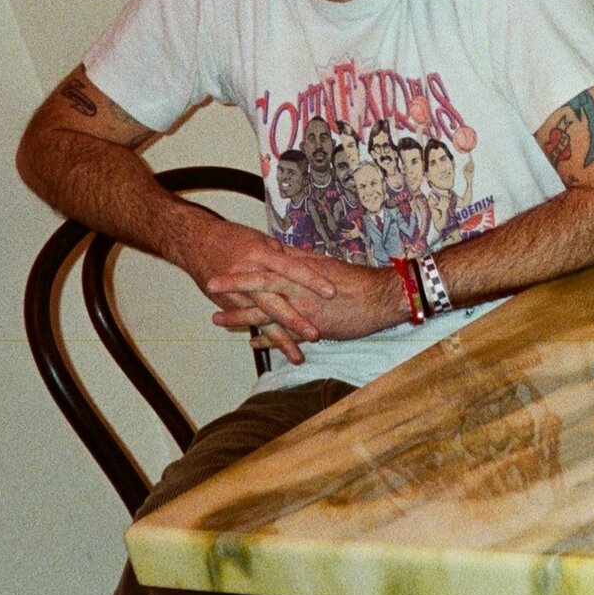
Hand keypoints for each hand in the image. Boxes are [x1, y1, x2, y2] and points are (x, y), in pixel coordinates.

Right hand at [165, 215, 340, 363]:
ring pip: (262, 320)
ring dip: (280, 338)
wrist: (196, 242)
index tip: (332, 292)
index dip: (311, 280)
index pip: (291, 269)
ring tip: (296, 356)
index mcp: (261, 255)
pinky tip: (275, 351)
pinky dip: (263, 338)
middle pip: (274, 301)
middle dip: (294, 320)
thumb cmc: (234, 238)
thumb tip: (312, 264)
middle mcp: (248, 275)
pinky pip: (249, 324)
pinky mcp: (228, 305)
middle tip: (315, 334)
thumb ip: (286, 255)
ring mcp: (237, 293)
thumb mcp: (263, 240)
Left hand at [206, 256, 403, 343]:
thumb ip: (304, 260)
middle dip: (233, 286)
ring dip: (241, 315)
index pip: (267, 265)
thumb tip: (284, 252)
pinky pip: (285, 334)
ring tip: (218, 319)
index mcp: (303, 271)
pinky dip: (267, 338)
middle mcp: (300, 288)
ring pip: (267, 311)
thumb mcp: (327, 265)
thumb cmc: (358, 281)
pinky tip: (252, 342)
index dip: (243, 266)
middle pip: (260, 284)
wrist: (383, 298)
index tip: (223, 265)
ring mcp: (305, 308)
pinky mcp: (314, 327)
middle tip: (210, 285)